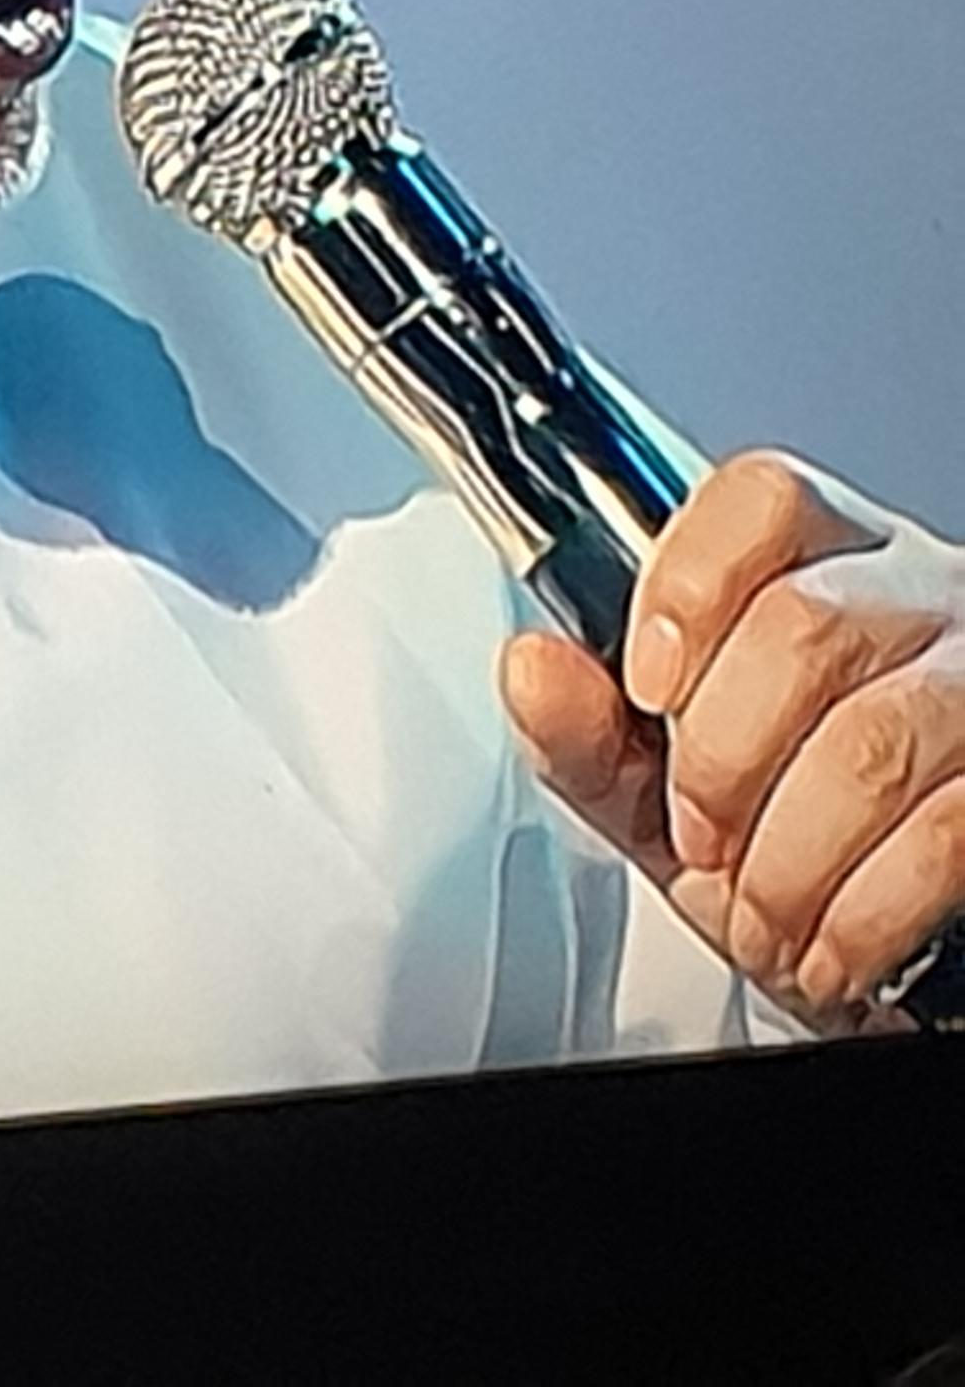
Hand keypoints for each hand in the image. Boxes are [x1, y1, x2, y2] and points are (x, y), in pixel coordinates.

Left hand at [497, 450, 964, 1033]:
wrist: (875, 956)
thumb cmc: (769, 838)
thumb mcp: (654, 784)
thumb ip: (585, 728)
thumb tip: (534, 668)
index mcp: (817, 566)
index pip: (761, 501)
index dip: (690, 587)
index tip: (648, 690)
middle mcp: (917, 600)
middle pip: (807, 623)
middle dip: (722, 757)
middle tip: (700, 838)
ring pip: (876, 737)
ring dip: (789, 854)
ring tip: (759, 915)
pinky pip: (947, 832)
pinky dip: (862, 911)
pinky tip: (827, 947)